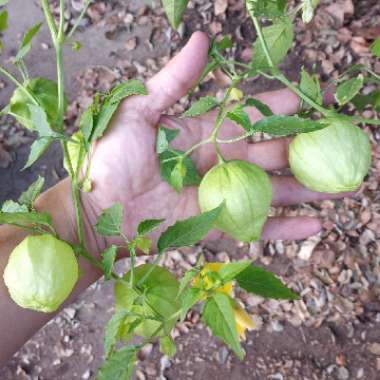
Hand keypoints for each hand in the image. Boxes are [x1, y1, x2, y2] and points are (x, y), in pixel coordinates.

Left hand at [81, 32, 347, 253]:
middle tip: (334, 143)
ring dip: (304, 189)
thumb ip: (174, 80)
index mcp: (202, 136)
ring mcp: (218, 198)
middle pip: (267, 156)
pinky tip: (316, 224)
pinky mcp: (215, 227)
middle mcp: (216, 166)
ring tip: (339, 185)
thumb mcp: (139, 111)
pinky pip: (255, 227)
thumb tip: (203, 39)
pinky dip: (284, 228)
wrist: (94, 211)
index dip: (277, 109)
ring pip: (270, 192)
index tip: (307, 101)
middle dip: (301, 150)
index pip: (248, 119)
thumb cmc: (109, 159)